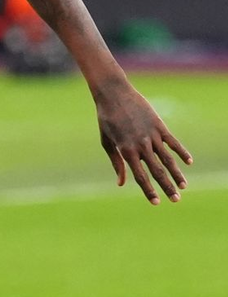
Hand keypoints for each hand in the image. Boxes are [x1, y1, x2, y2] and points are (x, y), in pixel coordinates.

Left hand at [95, 81, 191, 203]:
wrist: (114, 94)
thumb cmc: (107, 119)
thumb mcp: (107, 142)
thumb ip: (116, 162)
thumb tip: (121, 183)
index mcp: (126, 151)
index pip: (140, 176)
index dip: (149, 190)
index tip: (156, 203)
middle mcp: (141, 145)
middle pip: (157, 171)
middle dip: (167, 187)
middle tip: (176, 199)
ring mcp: (152, 135)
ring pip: (168, 159)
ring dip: (177, 173)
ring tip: (184, 185)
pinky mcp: (159, 126)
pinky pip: (173, 142)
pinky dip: (182, 152)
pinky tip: (189, 162)